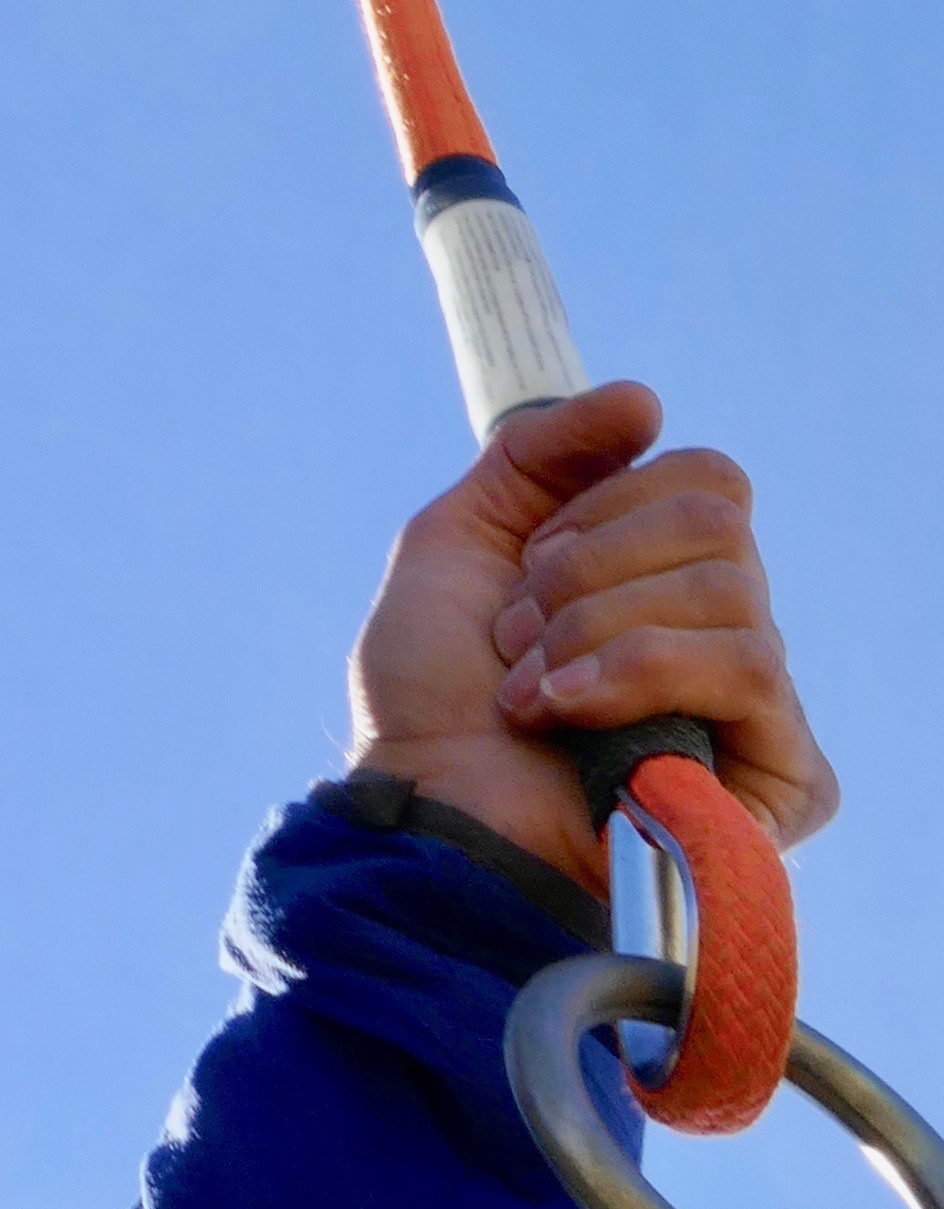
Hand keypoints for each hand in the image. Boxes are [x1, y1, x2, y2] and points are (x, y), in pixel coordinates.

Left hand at [345, 379, 836, 890]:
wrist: (426, 808)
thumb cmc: (432, 697)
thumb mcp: (460, 537)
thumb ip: (539, 454)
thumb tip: (645, 401)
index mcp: (663, 579)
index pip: (705, 477)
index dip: (603, 507)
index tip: (528, 563)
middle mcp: (724, 632)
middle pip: (718, 516)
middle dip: (588, 567)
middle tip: (519, 633)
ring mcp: (758, 705)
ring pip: (730, 586)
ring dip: (594, 630)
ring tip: (533, 692)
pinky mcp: (783, 774)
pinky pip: (749, 665)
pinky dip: (638, 673)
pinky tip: (571, 718)